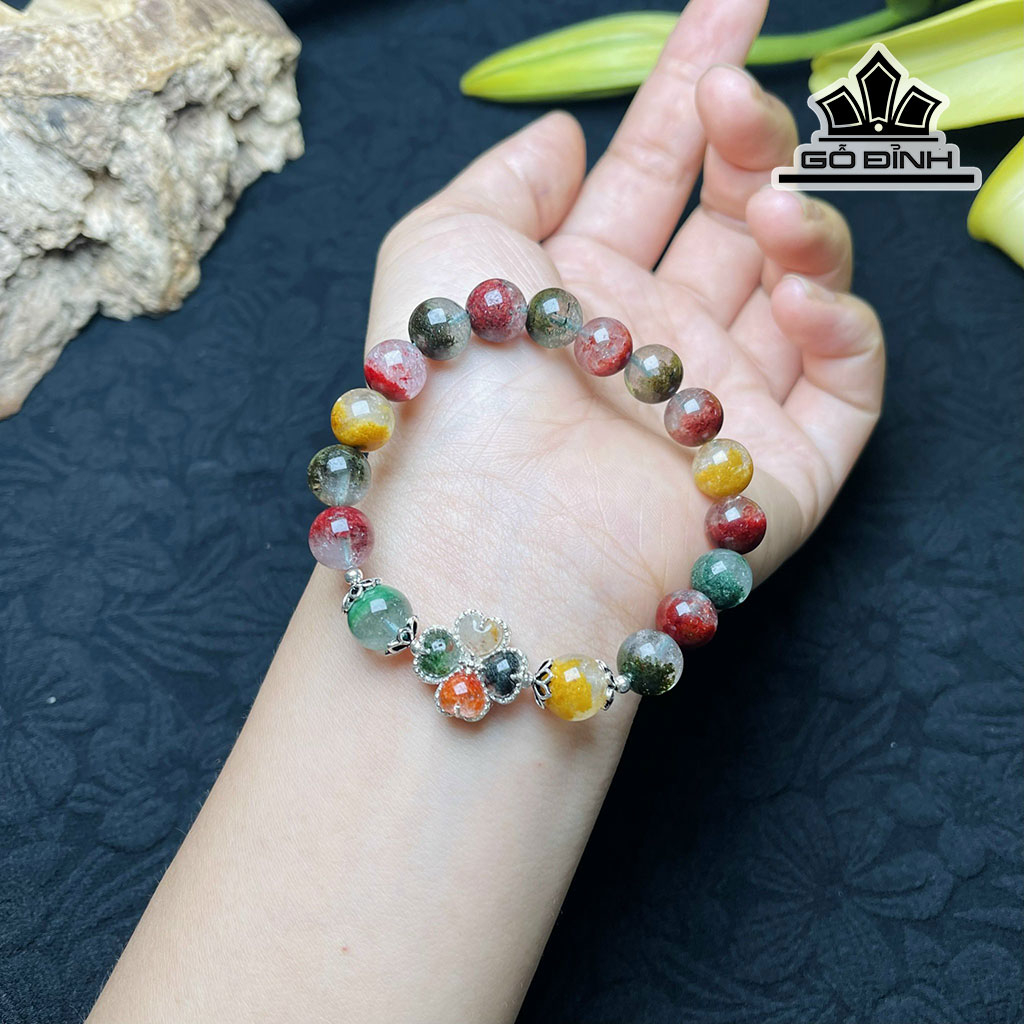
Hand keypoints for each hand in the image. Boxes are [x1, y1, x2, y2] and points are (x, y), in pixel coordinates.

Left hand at [360, 0, 883, 695]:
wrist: (487, 536)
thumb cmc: (452, 387)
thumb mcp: (444, 243)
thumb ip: (509, 172)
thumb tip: (568, 133)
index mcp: (581, 289)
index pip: (653, 172)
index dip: (691, 88)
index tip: (730, 9)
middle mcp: (653, 344)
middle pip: (731, 217)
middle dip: (749, 140)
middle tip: (742, 94)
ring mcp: (717, 405)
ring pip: (799, 289)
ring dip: (799, 224)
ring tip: (767, 201)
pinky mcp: (777, 472)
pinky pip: (844, 386)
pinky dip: (843, 328)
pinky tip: (802, 293)